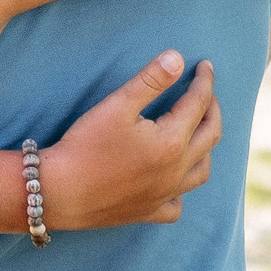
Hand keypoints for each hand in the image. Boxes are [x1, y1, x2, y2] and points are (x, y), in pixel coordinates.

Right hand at [38, 52, 220, 229]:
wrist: (58, 193)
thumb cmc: (85, 146)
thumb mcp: (117, 105)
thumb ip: (151, 80)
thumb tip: (178, 58)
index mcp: (171, 141)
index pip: (198, 103)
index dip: (204, 81)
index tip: (204, 66)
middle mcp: (175, 171)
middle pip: (210, 136)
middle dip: (212, 109)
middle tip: (206, 93)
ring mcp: (163, 195)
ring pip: (201, 171)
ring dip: (205, 147)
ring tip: (197, 132)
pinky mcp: (147, 212)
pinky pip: (176, 206)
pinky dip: (181, 191)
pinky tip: (174, 182)